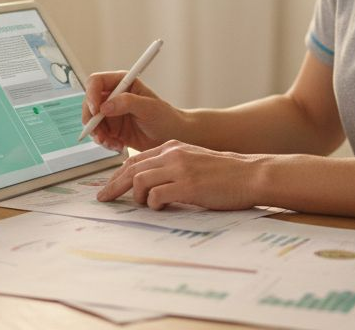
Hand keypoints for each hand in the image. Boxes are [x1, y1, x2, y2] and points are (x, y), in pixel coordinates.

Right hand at [82, 71, 183, 151]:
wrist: (173, 137)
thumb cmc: (166, 118)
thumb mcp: (149, 107)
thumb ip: (127, 103)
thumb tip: (104, 106)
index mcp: (122, 83)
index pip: (97, 82)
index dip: (91, 94)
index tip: (96, 110)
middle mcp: (114, 96)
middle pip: (89, 103)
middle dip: (91, 120)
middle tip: (99, 133)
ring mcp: (112, 114)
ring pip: (92, 122)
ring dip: (98, 134)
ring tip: (111, 143)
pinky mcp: (113, 129)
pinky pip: (99, 135)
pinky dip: (105, 142)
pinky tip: (118, 146)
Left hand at [96, 141, 263, 209]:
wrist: (250, 174)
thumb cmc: (225, 174)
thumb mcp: (194, 161)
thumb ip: (172, 167)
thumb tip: (152, 185)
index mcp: (172, 147)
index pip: (136, 160)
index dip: (119, 175)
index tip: (109, 187)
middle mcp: (172, 155)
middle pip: (131, 169)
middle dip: (114, 186)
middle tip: (104, 199)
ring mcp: (179, 169)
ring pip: (140, 181)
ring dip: (137, 197)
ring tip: (144, 206)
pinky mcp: (187, 186)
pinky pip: (157, 196)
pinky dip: (153, 204)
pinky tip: (160, 208)